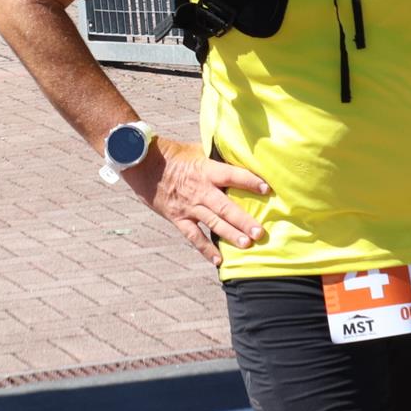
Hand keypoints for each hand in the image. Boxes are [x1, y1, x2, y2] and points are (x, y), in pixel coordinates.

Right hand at [122, 136, 269, 265]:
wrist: (144, 166)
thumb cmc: (174, 155)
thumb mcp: (197, 150)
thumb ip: (217, 156)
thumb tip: (239, 153)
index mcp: (206, 170)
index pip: (232, 175)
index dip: (249, 181)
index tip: (266, 189)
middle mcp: (200, 190)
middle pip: (225, 207)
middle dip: (243, 220)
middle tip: (260, 232)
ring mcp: (189, 206)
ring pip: (212, 223)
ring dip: (230, 234)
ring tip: (247, 244)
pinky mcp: (178, 218)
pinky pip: (193, 236)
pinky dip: (205, 249)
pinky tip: (218, 260)